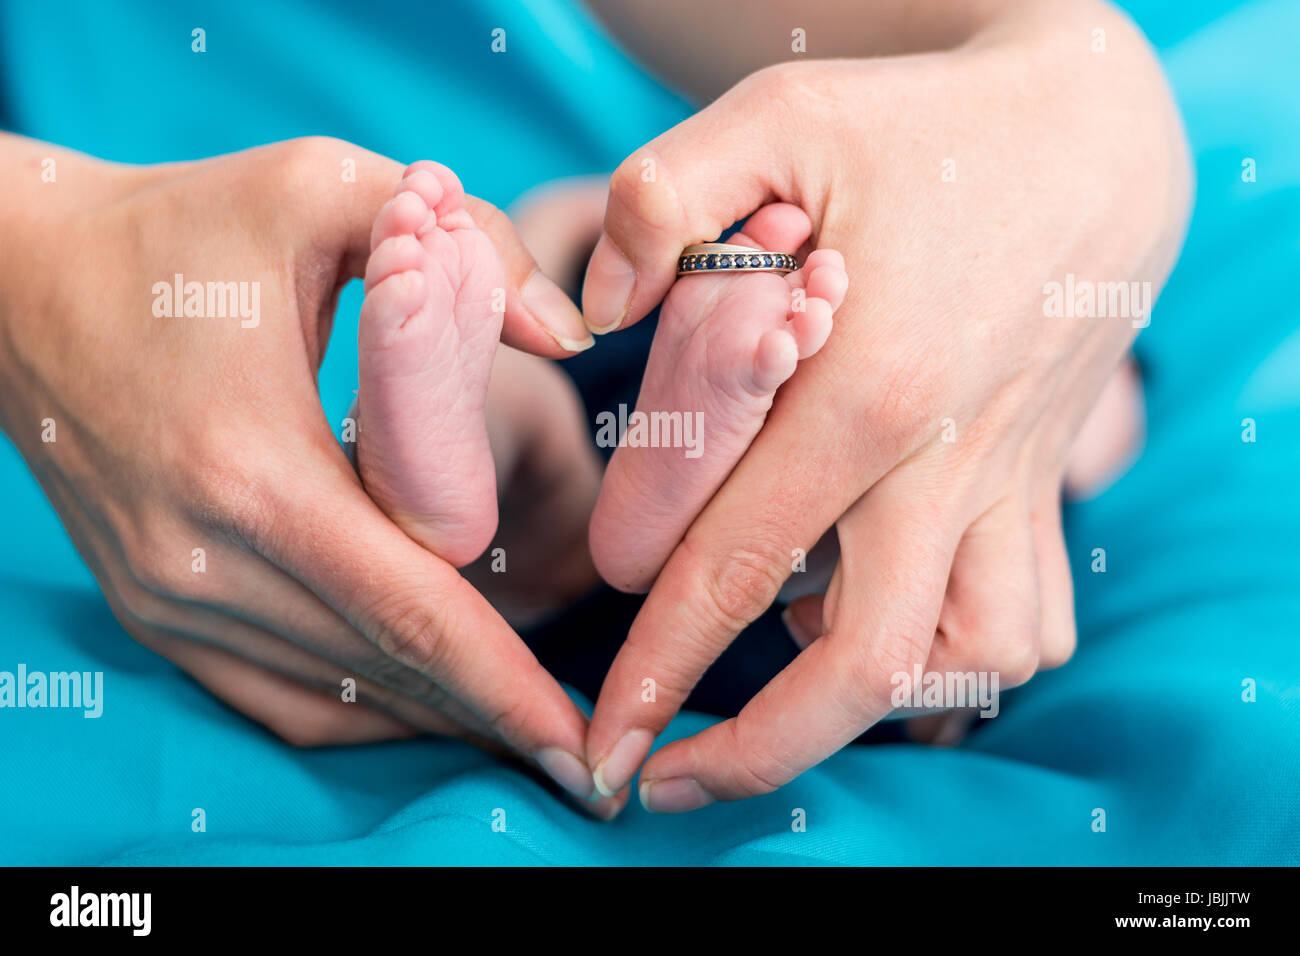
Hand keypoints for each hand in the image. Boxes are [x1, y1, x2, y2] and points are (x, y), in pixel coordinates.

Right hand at [0, 135, 619, 814]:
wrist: (17, 281)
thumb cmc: (175, 230)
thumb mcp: (318, 191)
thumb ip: (467, 247)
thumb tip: (568, 336)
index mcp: (248, 465)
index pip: (409, 606)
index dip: (505, 680)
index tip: (583, 735)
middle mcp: (199, 557)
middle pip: (381, 666)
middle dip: (492, 717)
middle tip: (584, 758)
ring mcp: (165, 596)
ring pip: (330, 695)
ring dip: (433, 719)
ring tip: (522, 736)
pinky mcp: (150, 607)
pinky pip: (269, 694)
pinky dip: (357, 712)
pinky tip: (424, 711)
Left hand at [581, 3, 1190, 808]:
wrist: (1090, 136)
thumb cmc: (920, 127)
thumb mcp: (776, 118)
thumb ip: (660, 198)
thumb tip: (593, 314)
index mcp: (868, 384)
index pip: (735, 557)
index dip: (655, 650)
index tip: (602, 714)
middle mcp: (946, 458)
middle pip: (857, 663)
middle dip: (747, 750)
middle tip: (655, 782)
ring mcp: (1007, 482)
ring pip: (965, 660)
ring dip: (867, 704)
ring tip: (778, 685)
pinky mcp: (1043, 486)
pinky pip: (1029, 620)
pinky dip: (954, 657)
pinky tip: (876, 617)